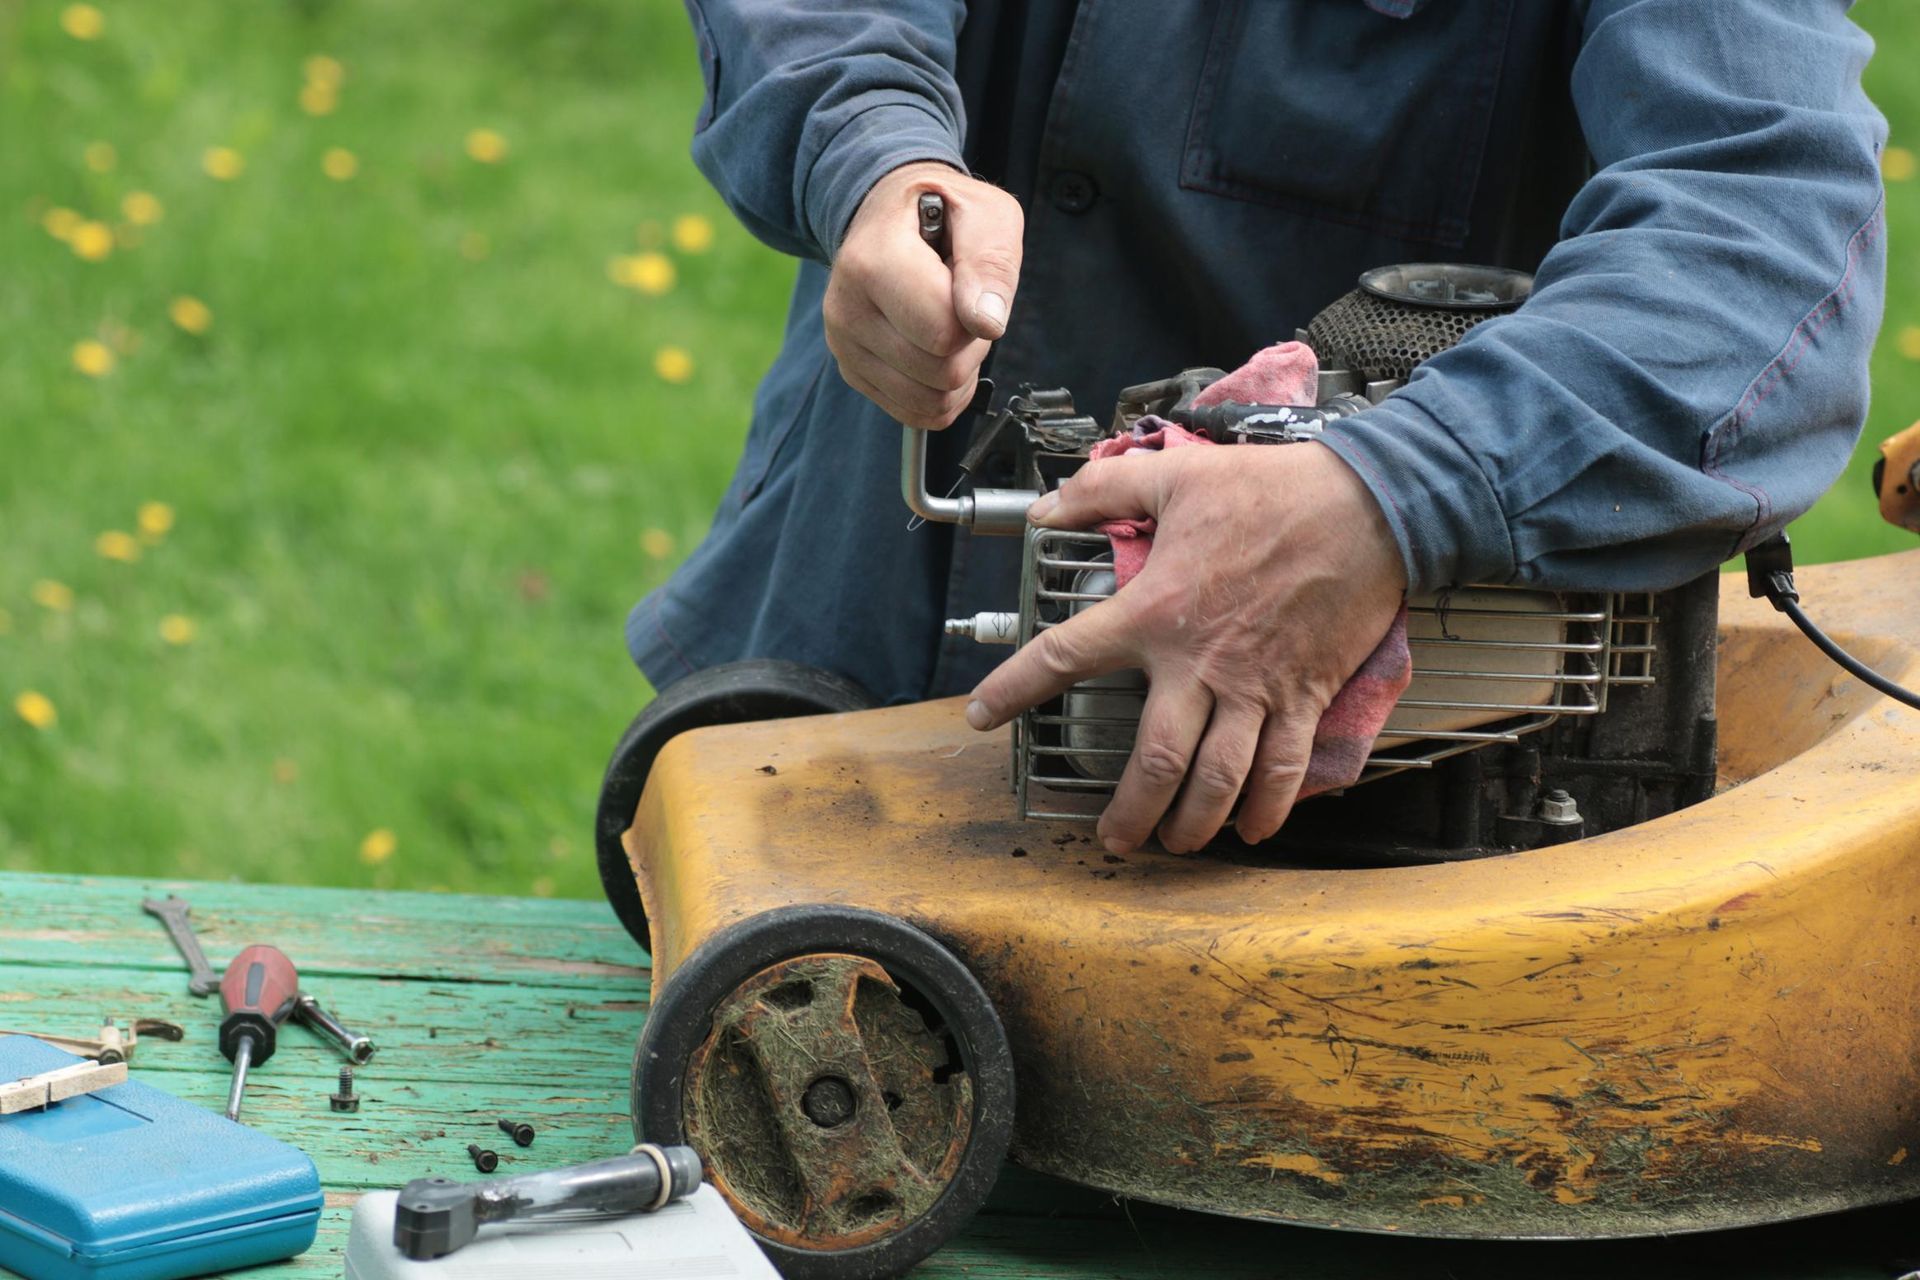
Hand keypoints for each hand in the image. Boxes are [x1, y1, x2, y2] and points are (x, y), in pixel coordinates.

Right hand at [823, 162, 1023, 429]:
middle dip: (968, 346)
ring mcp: (845, 346)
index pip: (942, 333)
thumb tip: (987, 322)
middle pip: (940, 373)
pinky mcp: (853, 372)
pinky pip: (916, 413)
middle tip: (960, 303)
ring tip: (947, 324)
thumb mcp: (986, 215)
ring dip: (957, 372)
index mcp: (873, 263)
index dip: (975, 318)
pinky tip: (937, 352)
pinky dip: (941, 393)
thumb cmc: (941, 212)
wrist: (889, 215)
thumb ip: (991, 263)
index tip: (968, 284)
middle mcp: (847, 309)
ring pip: (930, 401)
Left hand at [965, 444, 1406, 853]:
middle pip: (1155, 761)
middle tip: (1113, 839)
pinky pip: (1285, 768)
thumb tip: (1047, 508)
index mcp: (1155, 611)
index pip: (1065, 658)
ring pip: (1217, 780)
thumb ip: (1102, 491)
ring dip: (1193, 823)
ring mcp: (1255, 688)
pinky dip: (1270, 807)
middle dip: (1130, 812)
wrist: (1371, 506)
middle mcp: (1199, 664)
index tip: (983, 715)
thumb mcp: (1176, 474)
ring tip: (1174, 844)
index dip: (1015, 689)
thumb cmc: (1274, 490)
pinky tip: (1253, 828)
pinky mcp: (1304, 695)